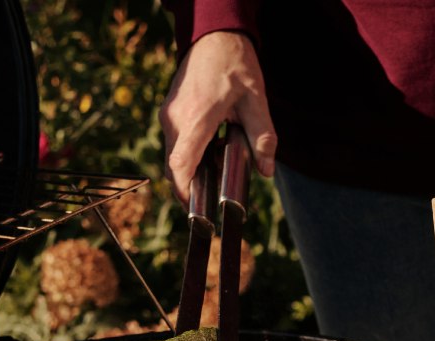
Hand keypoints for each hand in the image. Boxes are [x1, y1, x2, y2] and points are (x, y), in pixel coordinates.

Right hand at [160, 31, 276, 199]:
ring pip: (173, 155)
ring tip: (215, 173)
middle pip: (175, 166)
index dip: (185, 191)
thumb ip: (263, 137)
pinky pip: (174, 143)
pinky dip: (188, 155)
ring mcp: (169, 115)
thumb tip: (266, 171)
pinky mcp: (169, 112)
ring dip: (190, 170)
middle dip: (190, 187)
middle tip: (211, 200)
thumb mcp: (257, 100)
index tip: (196, 209)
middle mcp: (176, 119)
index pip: (182, 164)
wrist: (213, 36)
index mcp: (198, 117)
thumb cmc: (235, 65)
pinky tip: (211, 151)